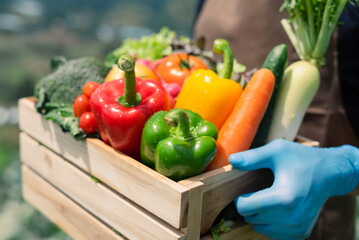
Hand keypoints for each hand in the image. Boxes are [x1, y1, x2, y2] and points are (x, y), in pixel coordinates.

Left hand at [229, 139, 358, 239]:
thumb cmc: (301, 159)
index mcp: (284, 198)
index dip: (240, 199)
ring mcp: (297, 228)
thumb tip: (232, 160)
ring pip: (260, 228)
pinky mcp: (301, 233)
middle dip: (250, 206)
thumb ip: (253, 157)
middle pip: (251, 218)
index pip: (245, 208)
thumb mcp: (277, 150)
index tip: (245, 190)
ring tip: (269, 198)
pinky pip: (272, 233)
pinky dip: (269, 222)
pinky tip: (276, 208)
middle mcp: (291, 218)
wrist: (329, 173)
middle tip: (259, 192)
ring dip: (259, 215)